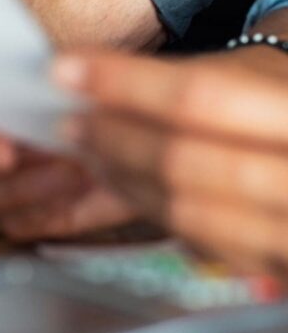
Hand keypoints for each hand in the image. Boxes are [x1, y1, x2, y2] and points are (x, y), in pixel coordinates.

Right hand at [0, 80, 134, 240]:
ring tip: (64, 168)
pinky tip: (72, 193)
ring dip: (14, 186)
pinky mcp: (23, 214)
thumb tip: (46, 68)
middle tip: (6, 150)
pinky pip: (12, 224)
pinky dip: (41, 211)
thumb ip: (50, 65)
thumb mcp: (77, 66)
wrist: (141, 132)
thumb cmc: (98, 95)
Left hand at [57, 49, 287, 275]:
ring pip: (183, 209)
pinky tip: (124, 185)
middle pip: (182, 160)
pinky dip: (150, 210)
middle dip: (113, 139)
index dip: (123, 83)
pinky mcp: (277, 262)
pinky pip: (197, 243)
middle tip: (71, 124)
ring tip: (90, 153)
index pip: (199, 97)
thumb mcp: (238, 71)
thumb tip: (77, 76)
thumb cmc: (269, 94)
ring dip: (121, 178)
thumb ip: (166, 80)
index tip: (65, 70)